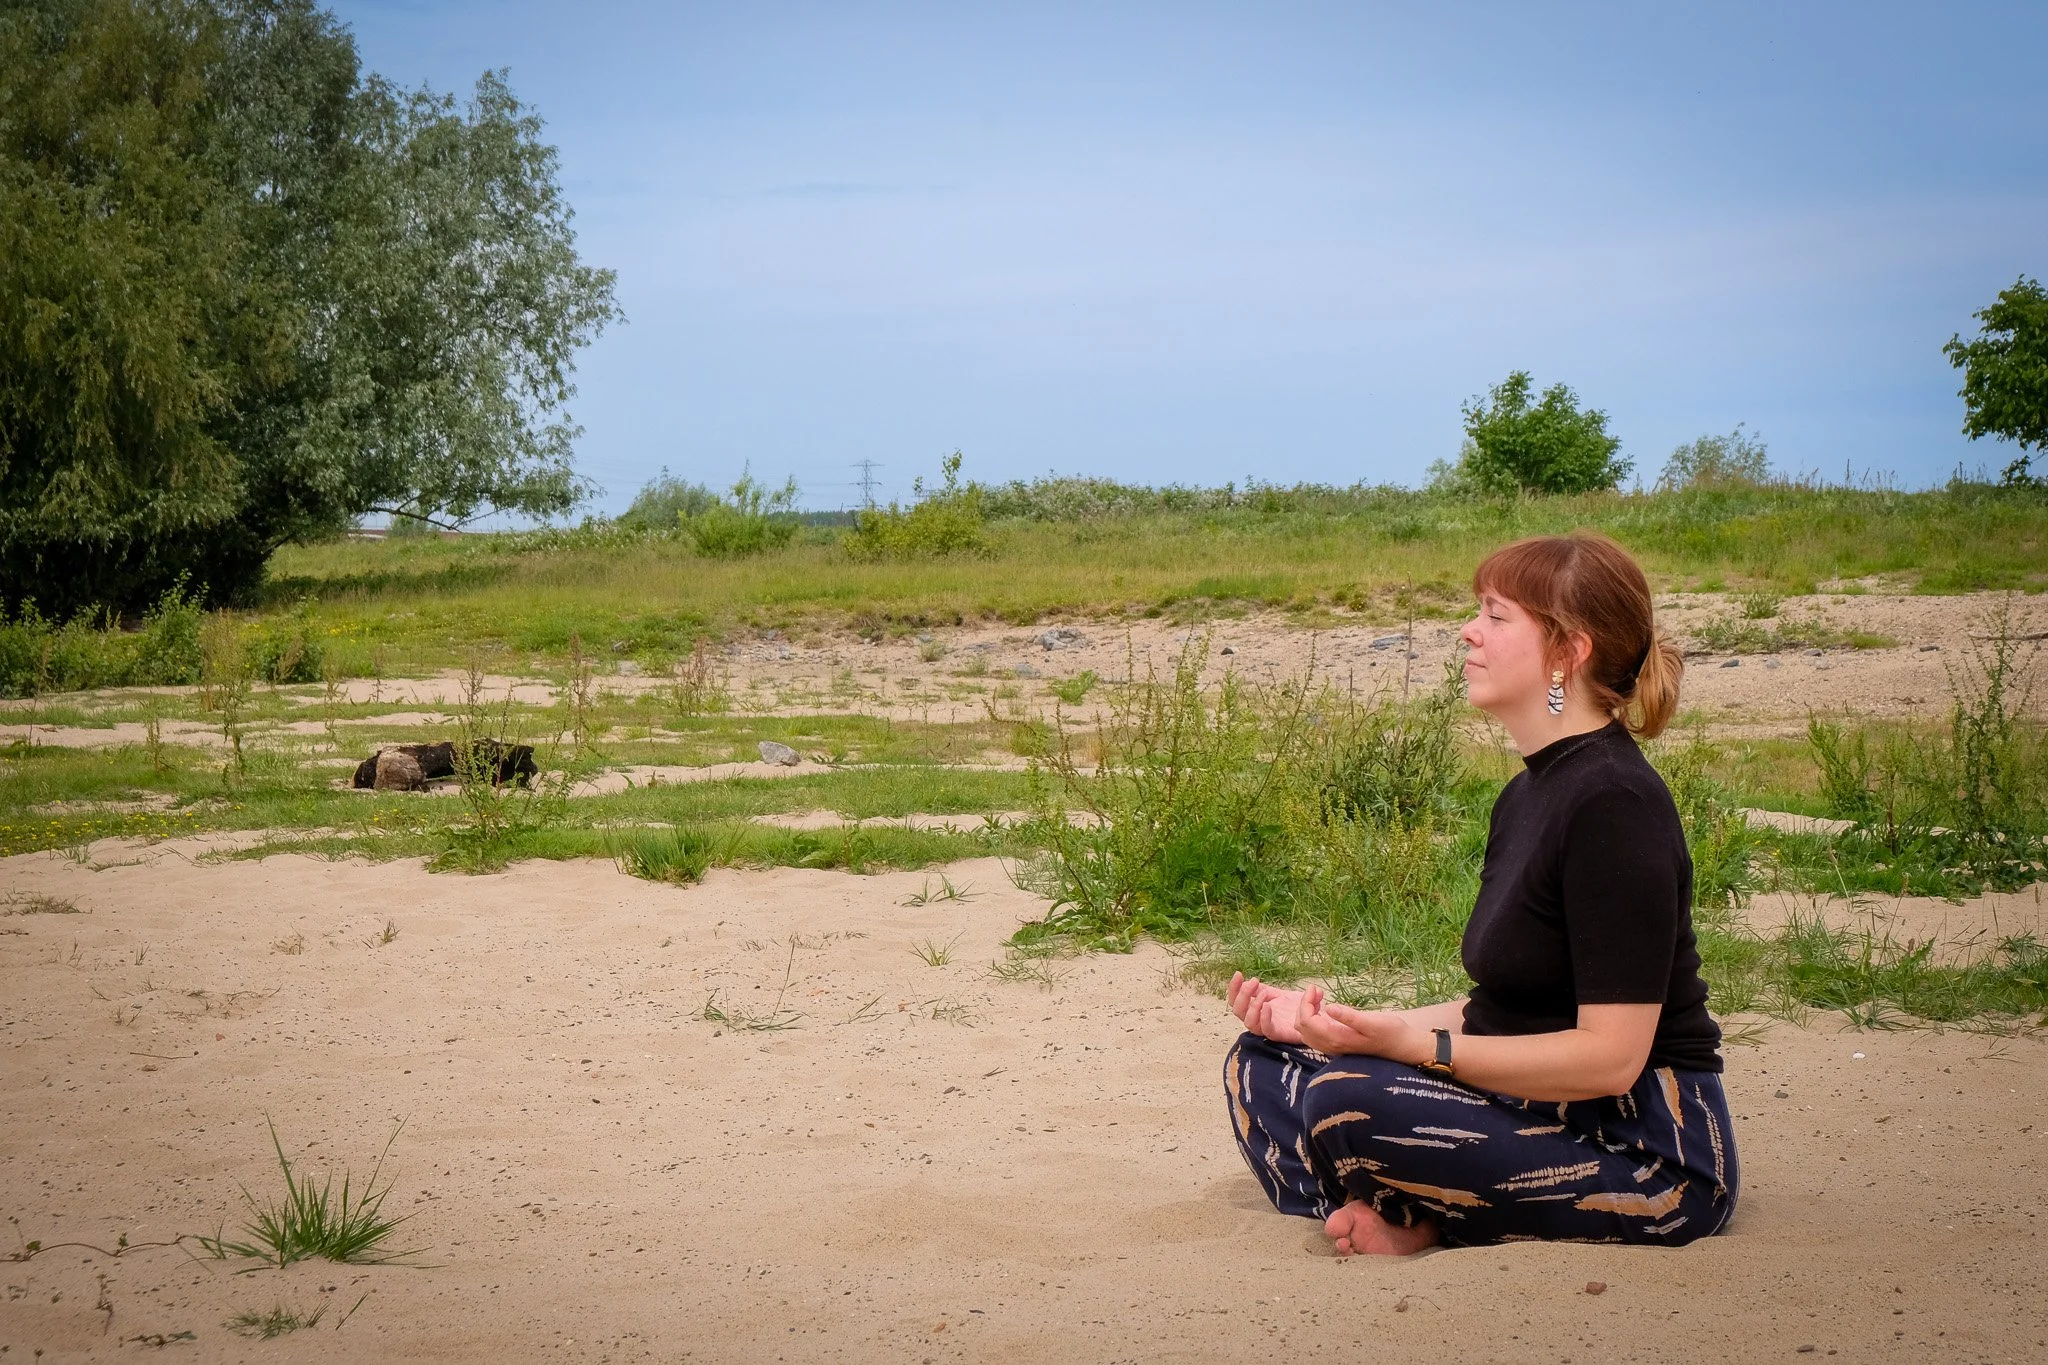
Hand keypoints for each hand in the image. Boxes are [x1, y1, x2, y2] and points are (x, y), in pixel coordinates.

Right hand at [1226, 972, 1305, 1043]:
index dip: (1233, 988)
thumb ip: (1262, 990)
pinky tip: (1268, 1006)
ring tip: (1263, 993)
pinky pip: (1267, 1030)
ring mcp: (1268, 1028)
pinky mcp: (1280, 1034)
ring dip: (1253, 1006)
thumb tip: (1248, 982)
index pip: (1236, 1001)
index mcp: (1255, 1009)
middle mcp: (1258, 1020)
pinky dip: (1264, 1018)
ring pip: (1248, 1023)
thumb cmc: (1297, 1006)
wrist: (1317, 1014)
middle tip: (1253, 982)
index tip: (1238, 973)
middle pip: (1238, 1012)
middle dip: (1241, 995)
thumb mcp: (1278, 994)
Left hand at [1295, 986, 1426, 1062]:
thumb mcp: (1372, 1022)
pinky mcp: (1337, 1045)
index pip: (1307, 1022)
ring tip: (1320, 996)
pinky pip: (1314, 1034)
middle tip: (1318, 990)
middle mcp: (1330, 1047)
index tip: (1316, 987)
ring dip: (1307, 1012)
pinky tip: (1323, 1008)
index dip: (1306, 1003)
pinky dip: (1312, 1019)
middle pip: (1302, 1027)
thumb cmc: (1390, 1032)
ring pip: (1306, 1032)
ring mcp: (1332, 1048)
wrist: (1402, 1046)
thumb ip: (1350, 1017)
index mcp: (1336, 1039)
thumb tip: (1328, 1008)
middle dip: (1305, 1005)